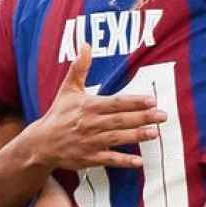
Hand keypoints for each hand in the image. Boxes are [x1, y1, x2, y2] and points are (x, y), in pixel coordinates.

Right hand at [16, 41, 165, 170]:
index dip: (134, 101)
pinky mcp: (89, 158)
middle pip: (120, 120)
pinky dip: (123, 161)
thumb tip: (86, 44)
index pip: (115, 102)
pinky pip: (109, 160)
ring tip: (155, 133)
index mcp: (88, 106)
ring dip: (137, 136)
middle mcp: (90, 123)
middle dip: (143, 118)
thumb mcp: (68, 89)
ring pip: (117, 138)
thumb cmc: (59, 113)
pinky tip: (139, 162)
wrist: (41, 142)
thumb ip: (80, 68)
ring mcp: (90, 142)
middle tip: (163, 116)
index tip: (152, 100)